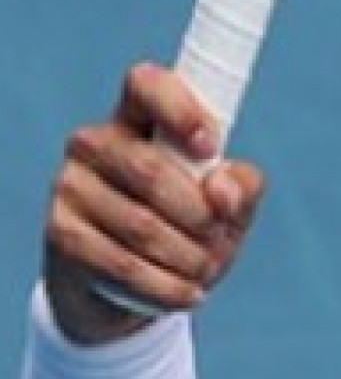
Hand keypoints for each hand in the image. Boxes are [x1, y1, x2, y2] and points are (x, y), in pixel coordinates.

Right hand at [42, 65, 264, 344]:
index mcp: (137, 117)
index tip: (211, 146)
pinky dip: (165, 285)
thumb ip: (242, 187)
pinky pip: (120, 263)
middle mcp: (94, 143)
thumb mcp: (227, 206)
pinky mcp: (61, 234)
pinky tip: (190, 294)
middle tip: (219, 236)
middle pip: (150, 169)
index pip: (146, 84)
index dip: (179, 108)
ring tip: (208, 269)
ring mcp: (71, 187)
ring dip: (187, 255)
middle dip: (198, 213)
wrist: (128, 286)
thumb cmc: (186, 227)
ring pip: (140, 223)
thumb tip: (223, 190)